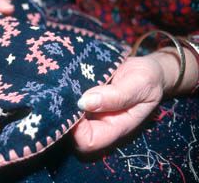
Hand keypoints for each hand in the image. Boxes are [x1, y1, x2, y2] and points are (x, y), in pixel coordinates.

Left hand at [72, 47, 197, 151]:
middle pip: (72, 133)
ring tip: (66, 83)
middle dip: (65, 115)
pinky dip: (65, 92)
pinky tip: (67, 79)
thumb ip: (117, 96)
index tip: (75, 106)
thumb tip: (84, 102)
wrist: (148, 69)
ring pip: (67, 116)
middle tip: (65, 91)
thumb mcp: (140, 84)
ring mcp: (90, 112)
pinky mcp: (85, 99)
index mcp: (116, 127)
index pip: (88, 142)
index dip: (76, 130)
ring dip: (63, 102)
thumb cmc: (148, 79)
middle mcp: (99, 122)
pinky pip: (68, 102)